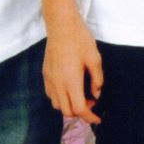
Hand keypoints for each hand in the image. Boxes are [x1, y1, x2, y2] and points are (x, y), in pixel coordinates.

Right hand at [43, 7, 103, 123]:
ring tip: (81, 94)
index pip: (79, 109)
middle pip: (67, 111)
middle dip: (80, 112)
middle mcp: (58, 84)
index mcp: (71, 81)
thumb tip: (97, 95)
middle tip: (92, 102)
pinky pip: (51, 95)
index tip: (98, 119)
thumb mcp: (94, 58)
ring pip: (57, 105)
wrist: (61, 25)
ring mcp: (49, 79)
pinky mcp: (45, 74)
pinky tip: (70, 88)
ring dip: (69, 106)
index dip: (90, 117)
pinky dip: (61, 98)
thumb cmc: (80, 39)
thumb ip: (97, 79)